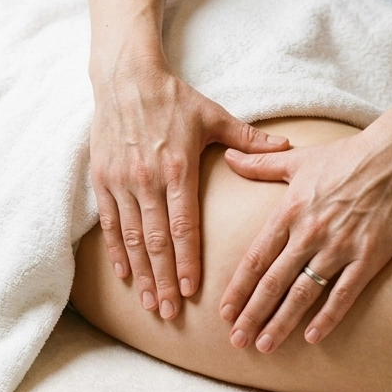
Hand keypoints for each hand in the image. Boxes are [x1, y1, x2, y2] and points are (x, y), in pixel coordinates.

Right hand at [90, 60, 288, 318]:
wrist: (126, 78)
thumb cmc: (173, 98)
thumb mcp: (213, 115)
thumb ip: (249, 139)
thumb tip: (288, 145)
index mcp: (178, 168)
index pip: (183, 226)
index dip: (186, 261)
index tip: (191, 291)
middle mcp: (147, 180)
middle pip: (156, 241)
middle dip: (163, 280)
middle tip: (169, 313)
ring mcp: (122, 182)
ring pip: (131, 237)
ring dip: (140, 273)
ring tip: (148, 303)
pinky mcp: (103, 179)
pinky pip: (110, 222)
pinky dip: (116, 250)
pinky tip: (123, 273)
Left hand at [218, 125, 391, 351]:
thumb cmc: (345, 156)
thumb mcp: (296, 159)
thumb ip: (259, 164)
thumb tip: (227, 155)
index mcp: (289, 211)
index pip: (255, 258)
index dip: (238, 288)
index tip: (224, 312)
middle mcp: (310, 233)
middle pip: (273, 282)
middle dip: (252, 314)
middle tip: (237, 340)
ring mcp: (340, 246)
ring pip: (303, 293)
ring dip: (282, 322)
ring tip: (265, 346)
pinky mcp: (368, 256)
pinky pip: (344, 293)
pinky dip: (327, 317)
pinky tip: (312, 337)